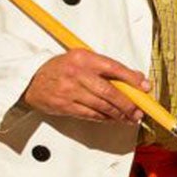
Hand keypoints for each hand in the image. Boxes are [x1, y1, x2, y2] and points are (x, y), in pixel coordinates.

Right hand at [22, 49, 146, 122]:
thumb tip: (135, 77)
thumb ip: (106, 67)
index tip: (145, 87)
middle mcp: (77, 73)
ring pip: (102, 106)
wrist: (31, 80)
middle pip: (110, 91)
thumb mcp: (82, 60)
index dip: (132, 79)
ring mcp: (70, 90)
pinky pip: (91, 114)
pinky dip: (105, 118)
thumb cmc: (60, 69)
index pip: (114, 68)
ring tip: (129, 117)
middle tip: (138, 110)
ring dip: (119, 114)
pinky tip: (113, 118)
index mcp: (83, 57)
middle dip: (128, 104)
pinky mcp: (65, 105)